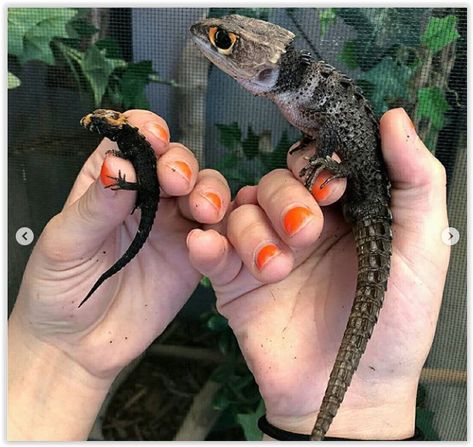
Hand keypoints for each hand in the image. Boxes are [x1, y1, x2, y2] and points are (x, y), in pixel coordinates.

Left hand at [9, 109, 229, 438]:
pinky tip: (211, 240)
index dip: (147, 131)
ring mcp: (172, 226)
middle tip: (179, 183)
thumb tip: (119, 164)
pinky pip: (217, 233)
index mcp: (107, 184)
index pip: (132, 143)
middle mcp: (145, 199)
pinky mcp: (193, 255)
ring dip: (210, 193)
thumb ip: (95, 206)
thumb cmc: (58, 291)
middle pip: (176, 163)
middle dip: (183, 164)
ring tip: (204, 211)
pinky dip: (222, 230)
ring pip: (204, 192)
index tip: (155, 138)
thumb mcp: (66, 245)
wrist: (79, 348)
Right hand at [187, 108, 449, 438]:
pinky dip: (206, 243)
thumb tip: (394, 119)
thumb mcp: (420, 250)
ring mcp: (265, 251)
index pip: (317, 164)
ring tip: (276, 269)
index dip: (318, 166)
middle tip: (306, 233)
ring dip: (254, 232)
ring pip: (242, 209)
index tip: (332, 189)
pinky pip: (210, 248)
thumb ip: (416, 182)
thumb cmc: (395, 324)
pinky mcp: (235, 280)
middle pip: (275, 182)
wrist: (351, 392)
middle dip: (287, 201)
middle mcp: (301, 225)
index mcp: (344, 213)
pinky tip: (211, 249)